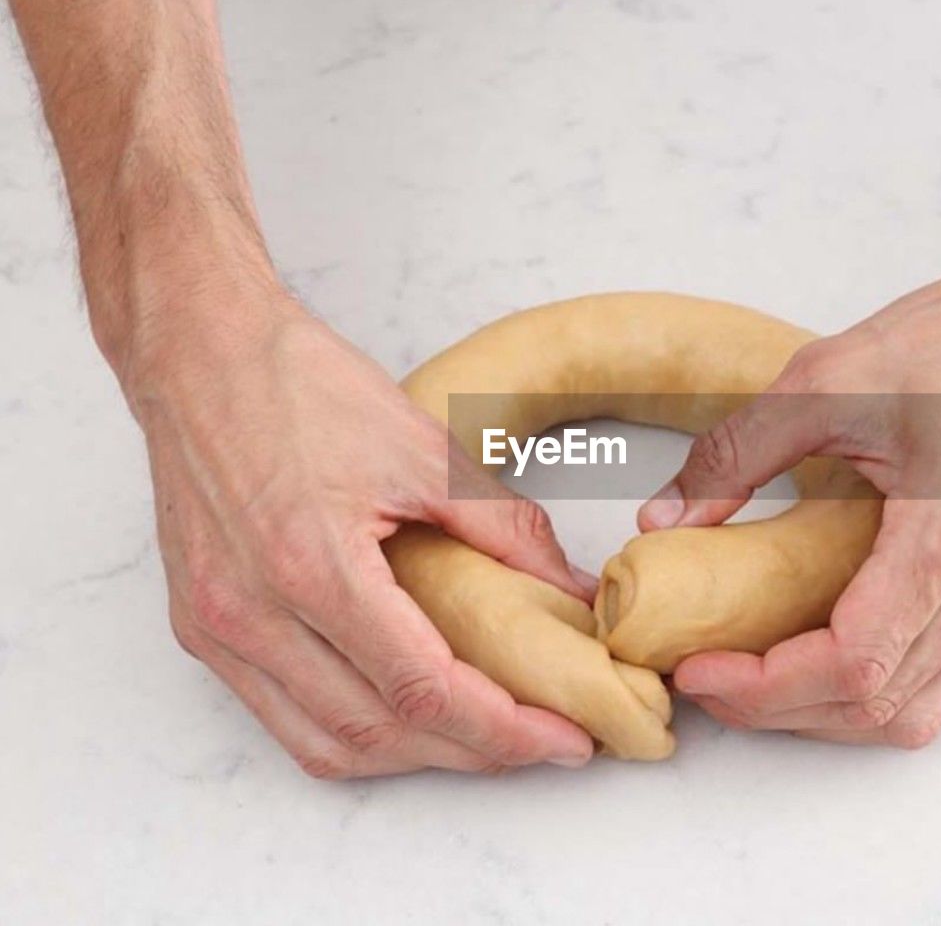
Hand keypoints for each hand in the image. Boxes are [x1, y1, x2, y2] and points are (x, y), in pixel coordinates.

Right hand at [130, 287, 596, 777]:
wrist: (199, 353)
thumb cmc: (300, 386)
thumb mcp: (424, 450)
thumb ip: (507, 530)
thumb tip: (572, 589)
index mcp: (310, 566)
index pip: (423, 690)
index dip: (504, 729)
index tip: (564, 738)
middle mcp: (250, 615)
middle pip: (379, 732)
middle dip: (473, 753)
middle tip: (542, 742)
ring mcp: (216, 629)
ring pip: (326, 743)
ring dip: (413, 756)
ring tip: (482, 739)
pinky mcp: (200, 628)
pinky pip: (281, 718)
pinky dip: (352, 735)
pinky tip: (403, 717)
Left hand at [639, 258, 940, 747]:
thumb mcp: (825, 382)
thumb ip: (734, 455)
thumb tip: (662, 517)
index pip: (851, 665)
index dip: (764, 685)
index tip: (698, 668)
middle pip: (877, 706)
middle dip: (779, 708)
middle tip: (709, 679)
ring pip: (914, 713)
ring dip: (826, 713)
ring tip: (756, 678)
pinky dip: (875, 695)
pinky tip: (822, 660)